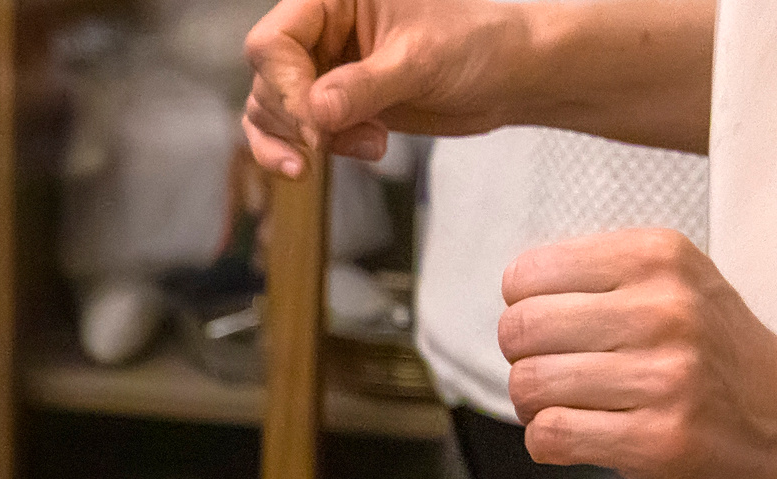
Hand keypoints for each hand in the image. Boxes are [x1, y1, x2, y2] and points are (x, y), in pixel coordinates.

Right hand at [242, 0, 523, 175]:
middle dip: (297, 121)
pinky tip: (351, 154)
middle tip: (332, 143)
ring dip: (305, 142)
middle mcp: (321, 27)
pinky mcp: (331, 103)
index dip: (285, 88)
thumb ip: (364, 86)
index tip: (315, 126)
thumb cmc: (478, 45)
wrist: (509, 75)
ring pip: (269, 112)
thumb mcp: (421, 60)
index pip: (274, 42)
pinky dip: (308, 153)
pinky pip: (290, 134)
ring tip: (366, 145)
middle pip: (267, 81)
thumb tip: (315, 114)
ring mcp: (322, 67)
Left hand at [502, 229, 776, 478]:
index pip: (526, 275)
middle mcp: (666, 309)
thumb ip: (597, 280)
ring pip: (529, 384)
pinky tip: (587, 436)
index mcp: (660, 257)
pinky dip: (550, 443)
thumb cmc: (718, 359)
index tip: (554, 330)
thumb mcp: (674, 285)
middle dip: (522, 361)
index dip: (524, 311)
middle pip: (519, 330)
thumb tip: (514, 294)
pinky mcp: (659, 438)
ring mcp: (666, 375)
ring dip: (537, 407)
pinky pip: (550, 435)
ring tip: (578, 407)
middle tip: (559, 375)